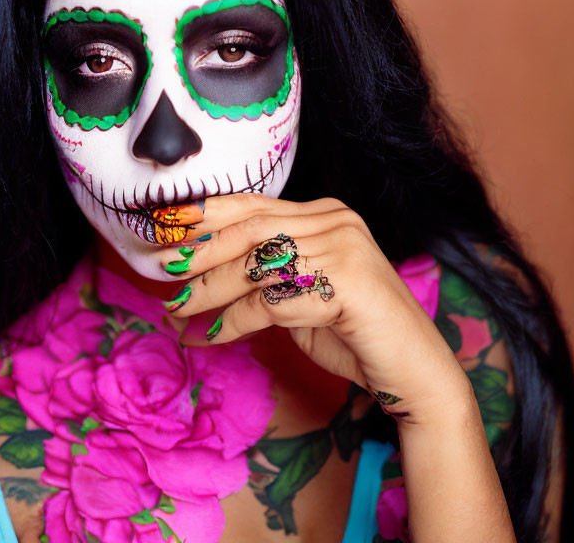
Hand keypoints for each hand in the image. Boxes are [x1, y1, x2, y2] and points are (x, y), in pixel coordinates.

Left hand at [161, 194, 471, 421]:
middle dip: (199, 252)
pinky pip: (270, 301)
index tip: (166, 226)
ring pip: (255, 264)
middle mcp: (336, 222)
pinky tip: (208, 336)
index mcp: (326, 214)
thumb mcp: (302, 291)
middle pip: (250, 230)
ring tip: (176, 310)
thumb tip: (199, 272)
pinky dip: (231, 322)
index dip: (207, 214)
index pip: (255, 204)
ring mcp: (344, 250)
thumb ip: (266, 273)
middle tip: (161, 270)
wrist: (412, 370)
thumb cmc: (353, 332)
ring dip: (206, 291)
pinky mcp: (345, 285)